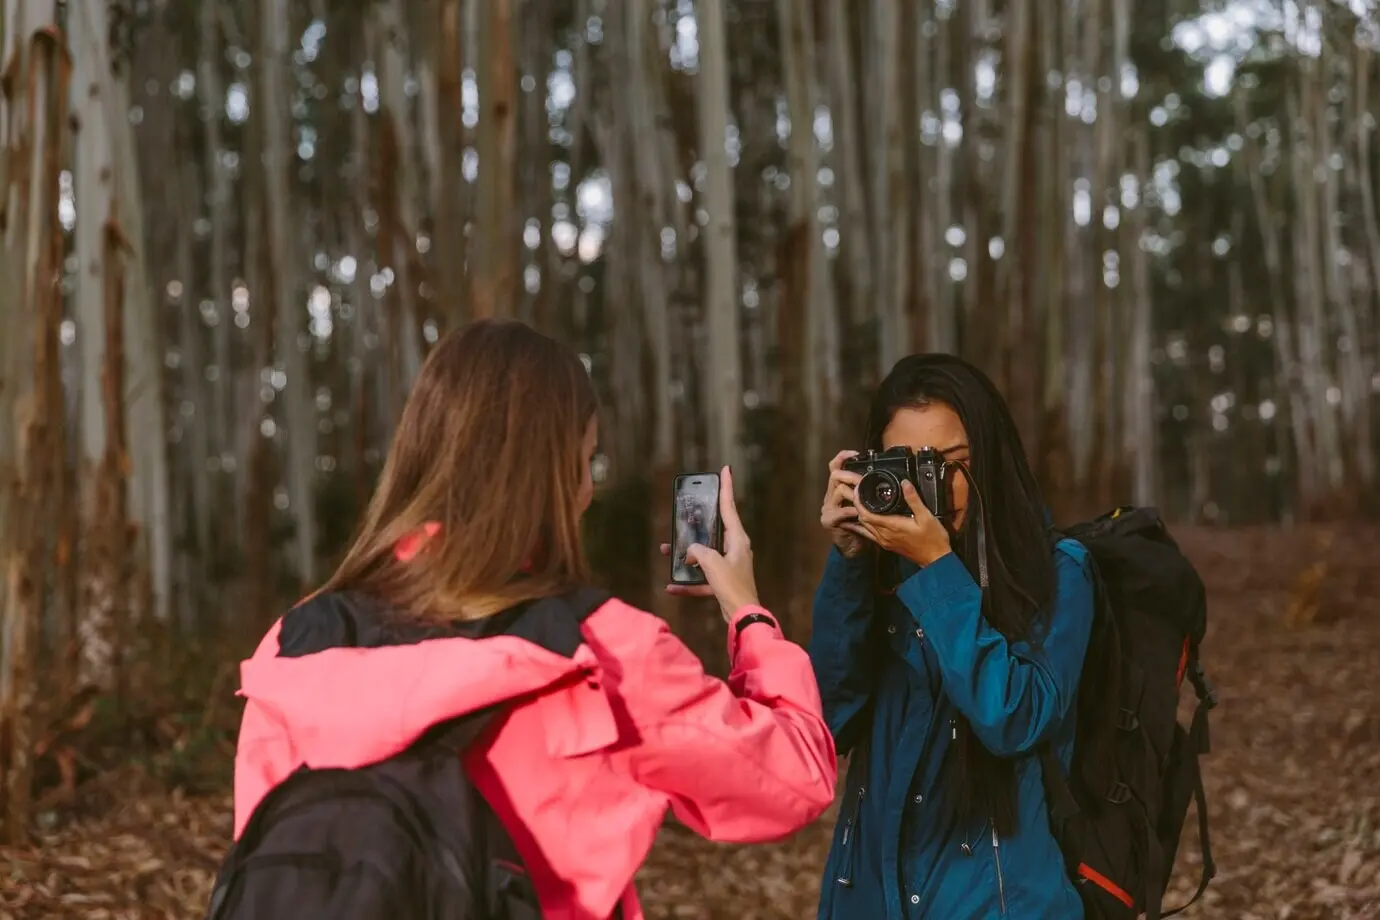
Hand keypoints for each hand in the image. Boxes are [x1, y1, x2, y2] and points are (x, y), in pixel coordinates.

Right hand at [659, 466, 759, 621]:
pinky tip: (671, 586)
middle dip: (697, 523)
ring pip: (704, 555)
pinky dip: (688, 582)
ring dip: (686, 555)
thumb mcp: (713, 564)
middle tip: (687, 511)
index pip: (729, 507)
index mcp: (738, 540)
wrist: (744, 617)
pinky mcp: (722, 583)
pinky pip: (702, 579)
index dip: (726, 487)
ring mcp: (729, 566)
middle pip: (714, 530)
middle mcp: (735, 550)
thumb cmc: (733, 587)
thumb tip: (690, 551)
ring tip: (666, 550)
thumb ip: (699, 551)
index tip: (725, 469)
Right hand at [820, 450, 868, 557]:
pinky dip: (851, 511)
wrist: (852, 545)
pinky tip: (858, 513)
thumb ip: (867, 490)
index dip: (843, 457)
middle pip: (835, 475)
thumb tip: (884, 474)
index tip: (855, 453)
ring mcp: (828, 507)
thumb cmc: (860, 523)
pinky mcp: (828, 520)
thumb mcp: (864, 503)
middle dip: (851, 476)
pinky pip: (840, 511)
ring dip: (853, 493)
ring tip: (863, 497)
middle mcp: (830, 495)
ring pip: (838, 491)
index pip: (835, 466)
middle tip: (863, 480)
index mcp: (838, 488)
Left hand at [852, 478, 952, 566]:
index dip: (858, 502)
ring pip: (865, 527)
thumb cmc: (933, 539)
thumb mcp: (927, 517)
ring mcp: (885, 541)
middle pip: (862, 520)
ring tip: (860, 503)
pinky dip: (865, 525)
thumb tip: (905, 483)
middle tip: (858, 493)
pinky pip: (870, 534)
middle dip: (857, 506)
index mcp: (892, 526)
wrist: (935, 559)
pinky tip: (866, 520)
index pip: (866, 514)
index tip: (857, 490)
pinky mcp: (887, 545)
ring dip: (860, 515)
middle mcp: (884, 535)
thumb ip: (914, 500)